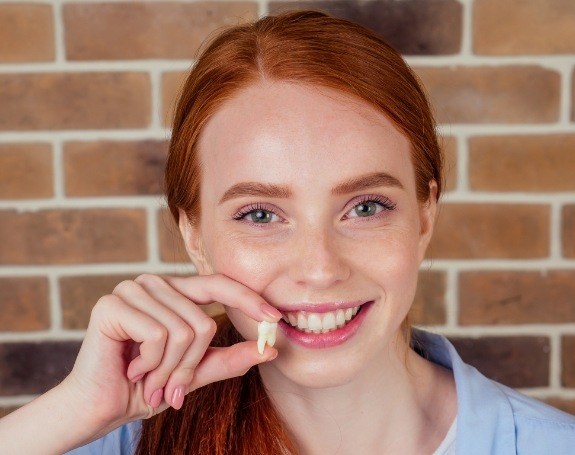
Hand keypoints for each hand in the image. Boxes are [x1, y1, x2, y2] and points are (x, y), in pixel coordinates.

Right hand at [62, 273, 280, 441]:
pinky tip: (132, 368)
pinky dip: (151, 363)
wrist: (101, 407)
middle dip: (190, 365)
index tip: (275, 318)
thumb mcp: (195, 372)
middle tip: (170, 387)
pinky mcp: (112, 304)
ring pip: (183, 331)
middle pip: (203, 321)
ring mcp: (132, 290)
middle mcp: (155, 284)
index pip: (219, 284)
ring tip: (148, 379)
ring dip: (169, 370)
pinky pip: (158, 335)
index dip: (249, 299)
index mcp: (175, 292)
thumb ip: (230, 358)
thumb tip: (271, 349)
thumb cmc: (147, 386)